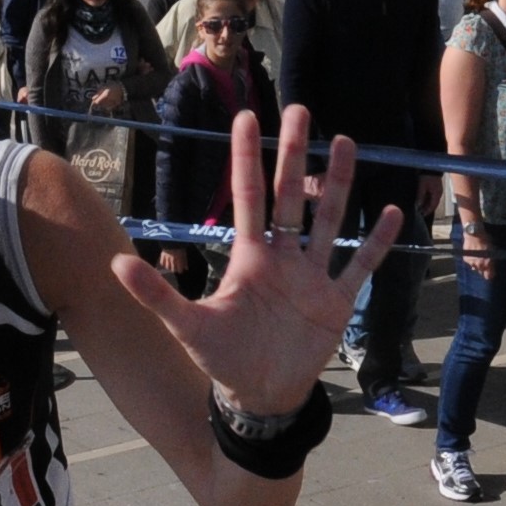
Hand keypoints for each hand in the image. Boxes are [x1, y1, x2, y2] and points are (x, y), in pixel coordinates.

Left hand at [115, 107, 401, 414]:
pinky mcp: (337, 301)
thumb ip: (156, 293)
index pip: (247, 196)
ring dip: (337, 183)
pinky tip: (391, 210)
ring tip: (344, 143)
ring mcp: (313, 276)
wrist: (259, 397)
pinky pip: (360, 264)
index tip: (246, 117)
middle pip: (290, 195)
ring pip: (328, 219)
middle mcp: (282, 257)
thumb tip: (114, 262)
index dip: (246, 158)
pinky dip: (376, 241)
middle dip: (293, 153)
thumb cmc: (222, 358)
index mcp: (249, 256)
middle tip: (298, 108)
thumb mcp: (187, 324)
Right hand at [159, 246, 197, 280]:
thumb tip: (186, 268)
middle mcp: (173, 260)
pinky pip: (162, 263)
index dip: (180, 270)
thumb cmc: (180, 246)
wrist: (172, 239)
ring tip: (171, 266)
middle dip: (175, 270)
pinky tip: (166, 263)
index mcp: (179, 259)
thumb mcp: (184, 253)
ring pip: (167, 267)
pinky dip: (164, 264)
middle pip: (173, 270)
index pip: (179, 270)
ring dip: (169, 268)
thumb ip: (185, 261)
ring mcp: (167, 258)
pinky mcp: (163, 255)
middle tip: (176, 268)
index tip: (181, 270)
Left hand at [412, 174, 441, 226]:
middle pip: (433, 204)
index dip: (427, 211)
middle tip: (420, 212)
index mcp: (437, 194)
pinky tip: (423, 200)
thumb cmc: (426, 176)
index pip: (433, 206)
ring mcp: (438, 190)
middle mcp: (439, 193)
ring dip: (427, 204)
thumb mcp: (422, 186)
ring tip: (420, 207)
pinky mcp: (436, 187)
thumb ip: (420, 196)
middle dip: (427, 208)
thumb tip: (418, 205)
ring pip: (433, 200)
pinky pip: (432, 196)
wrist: (430, 167)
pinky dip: (428, 199)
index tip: (422, 215)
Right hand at [456, 221, 491, 279]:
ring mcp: (472, 263)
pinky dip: (472, 260)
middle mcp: (480, 265)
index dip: (490, 274)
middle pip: (482, 273)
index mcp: (488, 264)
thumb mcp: (492, 250)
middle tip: (485, 263)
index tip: (491, 272)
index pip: (489, 276)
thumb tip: (491, 264)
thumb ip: (492, 259)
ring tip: (478, 258)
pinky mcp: (466, 259)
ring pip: (475, 268)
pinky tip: (473, 254)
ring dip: (477, 265)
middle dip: (484, 269)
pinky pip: (470, 263)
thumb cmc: (486, 240)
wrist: (474, 235)